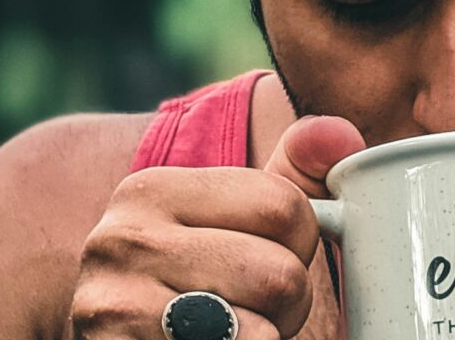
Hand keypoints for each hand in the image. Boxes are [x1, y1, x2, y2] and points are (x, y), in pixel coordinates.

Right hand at [69, 116, 365, 338]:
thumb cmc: (189, 287)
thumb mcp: (230, 222)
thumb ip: (292, 176)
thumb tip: (338, 135)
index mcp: (152, 189)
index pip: (285, 207)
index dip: (300, 246)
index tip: (267, 261)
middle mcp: (123, 241)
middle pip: (279, 275)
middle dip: (287, 304)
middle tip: (250, 311)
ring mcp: (116, 308)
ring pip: (262, 332)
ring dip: (264, 338)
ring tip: (227, 335)